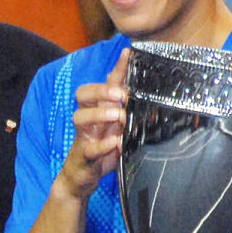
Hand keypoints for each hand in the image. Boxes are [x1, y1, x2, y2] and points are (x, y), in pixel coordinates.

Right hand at [55, 49, 129, 200]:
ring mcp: (83, 137)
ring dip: (99, 114)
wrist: (81, 179)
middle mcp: (88, 120)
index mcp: (99, 110)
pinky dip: (102, 145)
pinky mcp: (83, 156)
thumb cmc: (102, 151)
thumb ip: (129, 114)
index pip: (105, 84)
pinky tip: (115, 143)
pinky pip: (89, 148)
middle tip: (121, 95)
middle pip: (83, 94)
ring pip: (80, 117)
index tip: (128, 53)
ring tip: (118, 115)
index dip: (116, 68)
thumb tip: (151, 98)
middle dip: (101, 90)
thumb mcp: (118, 129)